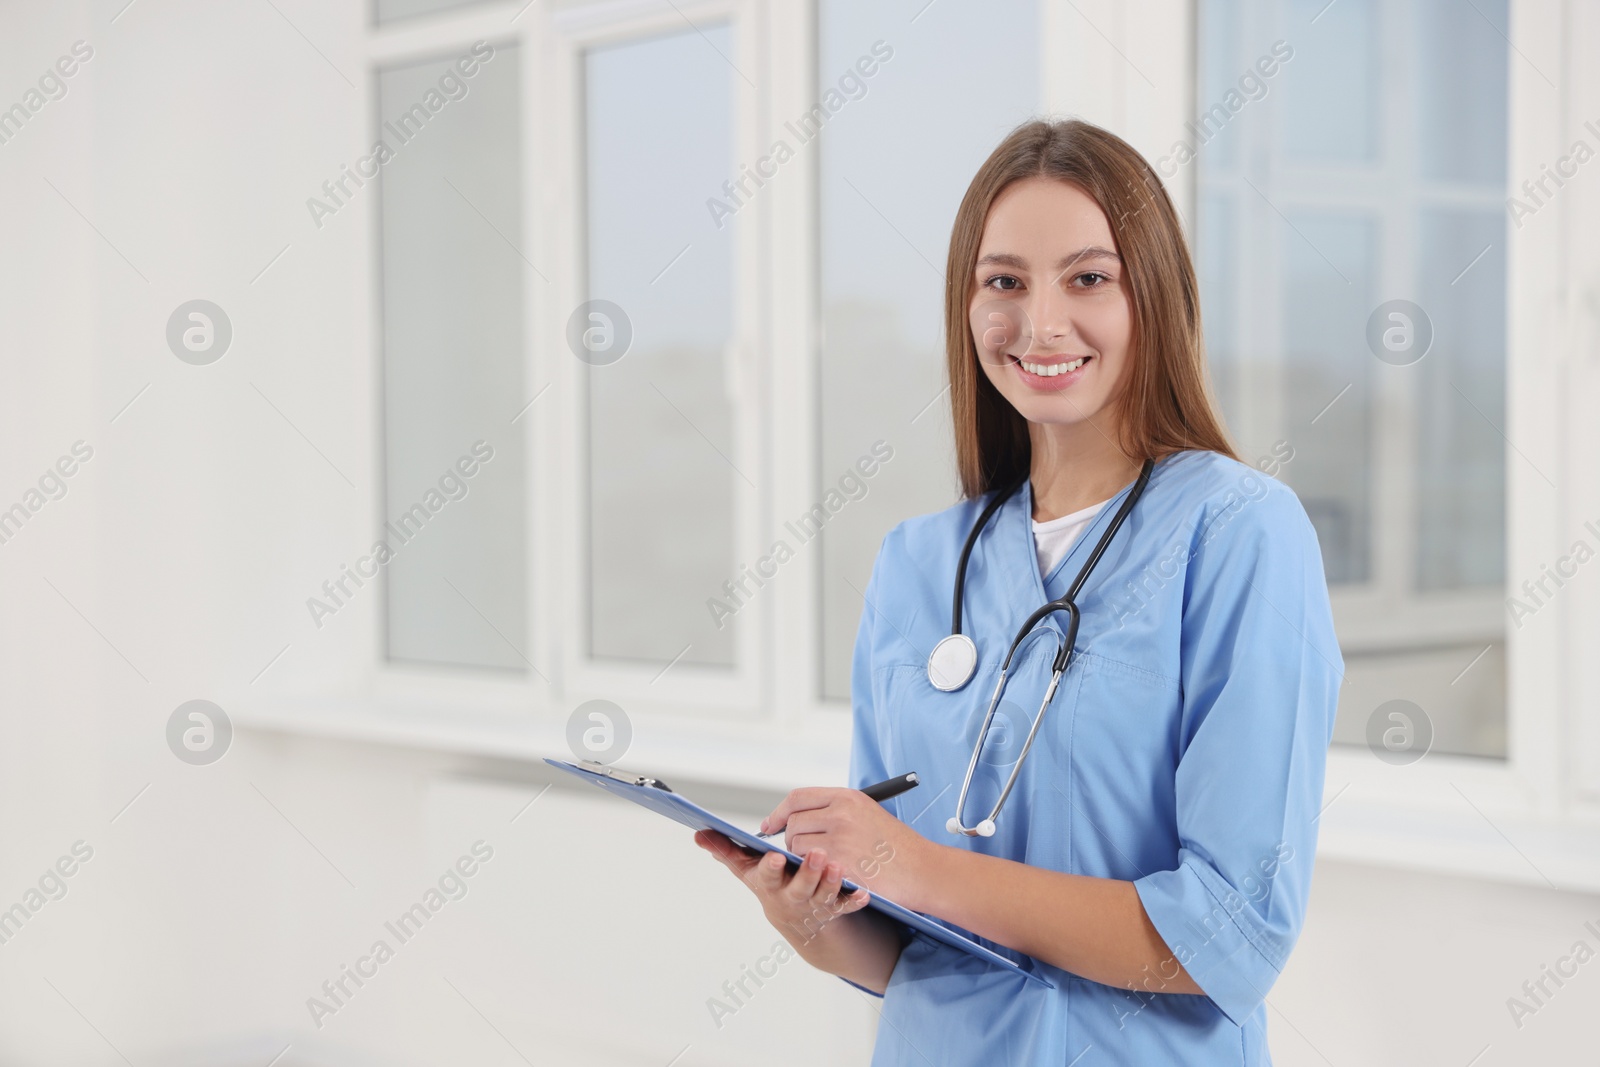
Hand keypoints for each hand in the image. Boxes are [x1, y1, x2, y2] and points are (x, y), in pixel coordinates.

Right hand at [694, 831, 870, 945]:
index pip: (766, 874)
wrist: (796, 920)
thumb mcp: (746, 870)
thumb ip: (725, 850)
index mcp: (768, 884)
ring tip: (838, 866)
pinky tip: (864, 893)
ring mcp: (813, 905)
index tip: (775, 855)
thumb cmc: (770, 883)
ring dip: (832, 883)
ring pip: (824, 897)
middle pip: (799, 888)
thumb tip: (698, 833)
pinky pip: (846, 907)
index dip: (770, 866)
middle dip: (807, 874)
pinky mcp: (834, 909)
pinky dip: (854, 901)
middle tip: (819, 855)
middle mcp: (791, 897)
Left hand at [759, 787, 928, 906]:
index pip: (798, 798)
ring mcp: (839, 837)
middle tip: (804, 853)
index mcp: (847, 797)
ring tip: (823, 865)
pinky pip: (808, 866)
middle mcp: (840, 812)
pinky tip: (828, 876)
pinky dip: (812, 873)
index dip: (779, 813)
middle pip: (793, 822)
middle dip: (791, 840)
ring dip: (802, 859)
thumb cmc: (896, 846)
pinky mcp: (839, 863)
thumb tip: (798, 818)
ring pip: (796, 846)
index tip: (770, 826)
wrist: (923, 869)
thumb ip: (834, 810)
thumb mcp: (867, 813)